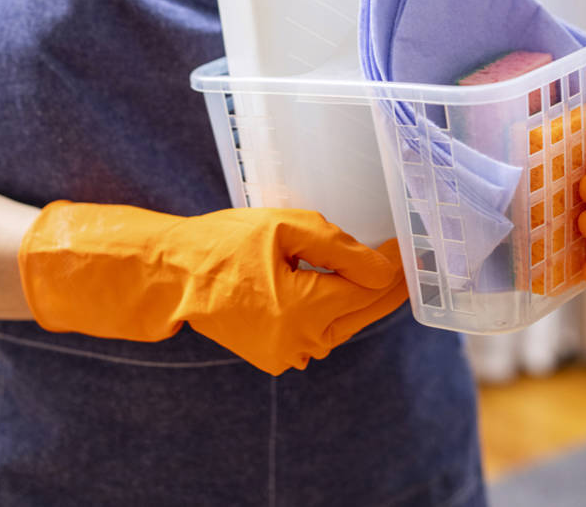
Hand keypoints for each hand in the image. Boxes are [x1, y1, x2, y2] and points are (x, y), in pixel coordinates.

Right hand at [19, 202, 407, 374]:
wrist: (176, 275)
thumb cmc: (224, 243)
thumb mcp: (283, 228)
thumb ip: (338, 248)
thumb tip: (383, 268)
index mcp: (303, 309)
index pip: (368, 291)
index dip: (393, 269)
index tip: (409, 247)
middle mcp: (301, 342)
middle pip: (362, 313)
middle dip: (386, 287)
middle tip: (407, 262)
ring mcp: (289, 354)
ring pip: (343, 326)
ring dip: (362, 300)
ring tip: (381, 273)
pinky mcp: (277, 357)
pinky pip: (321, 333)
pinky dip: (335, 312)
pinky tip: (343, 289)